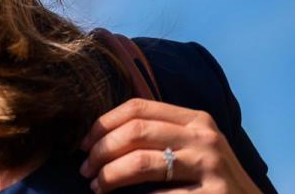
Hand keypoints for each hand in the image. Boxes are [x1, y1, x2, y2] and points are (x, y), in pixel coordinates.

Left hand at [78, 98, 260, 192]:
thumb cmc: (210, 179)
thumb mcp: (191, 146)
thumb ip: (158, 134)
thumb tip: (100, 137)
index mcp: (195, 119)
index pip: (137, 107)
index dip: (103, 124)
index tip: (83, 144)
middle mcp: (204, 137)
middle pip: (135, 132)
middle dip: (101, 151)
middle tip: (86, 171)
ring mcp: (211, 166)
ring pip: (142, 162)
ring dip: (110, 176)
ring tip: (97, 187)